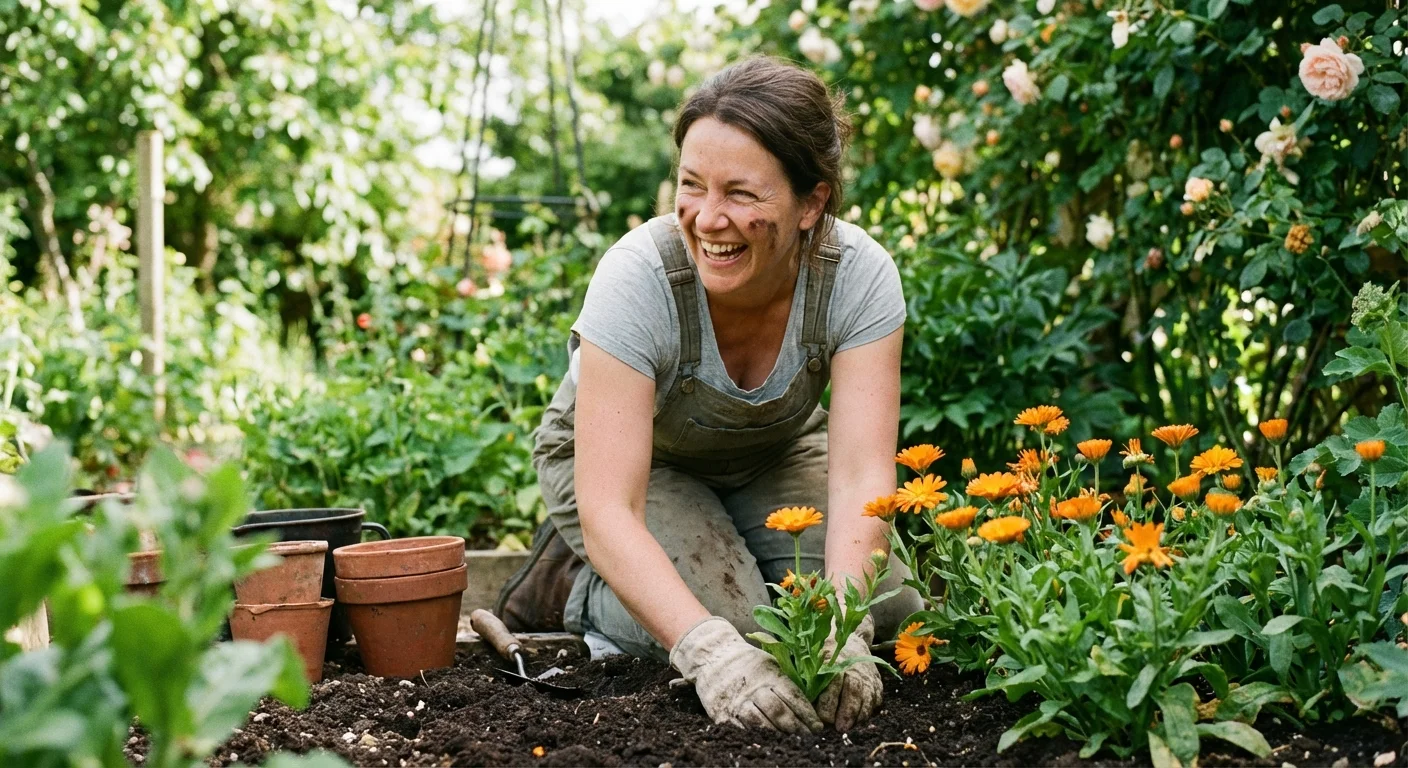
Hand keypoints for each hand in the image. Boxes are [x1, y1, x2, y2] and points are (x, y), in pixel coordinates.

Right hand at [669, 616, 822, 733]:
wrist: (712, 656)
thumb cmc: (747, 661)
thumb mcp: (769, 662)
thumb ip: (786, 679)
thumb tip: (811, 698)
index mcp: (768, 674)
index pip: (792, 696)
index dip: (806, 714)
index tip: (818, 726)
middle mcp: (754, 689)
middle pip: (779, 712)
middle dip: (797, 728)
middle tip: (809, 739)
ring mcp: (738, 703)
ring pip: (761, 724)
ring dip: (778, 735)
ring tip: (792, 743)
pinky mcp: (723, 714)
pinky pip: (742, 730)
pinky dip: (756, 738)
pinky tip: (768, 743)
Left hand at [815, 614, 882, 730]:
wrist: (852, 641)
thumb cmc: (825, 654)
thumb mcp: (812, 658)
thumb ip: (806, 676)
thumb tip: (799, 702)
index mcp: (834, 659)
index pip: (833, 680)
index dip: (829, 700)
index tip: (821, 717)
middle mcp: (853, 666)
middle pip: (853, 688)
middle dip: (847, 710)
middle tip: (838, 728)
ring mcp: (867, 674)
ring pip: (867, 694)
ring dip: (858, 714)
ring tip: (848, 727)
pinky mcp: (877, 682)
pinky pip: (876, 698)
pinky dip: (868, 711)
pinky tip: (859, 720)